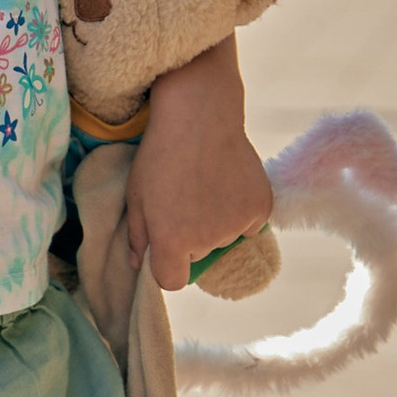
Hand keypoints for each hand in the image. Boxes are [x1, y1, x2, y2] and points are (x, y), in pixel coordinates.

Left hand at [127, 40, 273, 290]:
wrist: (199, 115)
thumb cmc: (160, 153)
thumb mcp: (135, 194)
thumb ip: (137, 235)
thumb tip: (137, 264)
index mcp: (172, 242)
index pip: (172, 280)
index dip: (167, 264)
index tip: (166, 243)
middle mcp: (207, 241)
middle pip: (198, 255)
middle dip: (190, 237)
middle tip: (184, 198)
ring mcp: (236, 225)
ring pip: (224, 239)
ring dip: (216, 223)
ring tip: (206, 185)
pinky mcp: (261, 209)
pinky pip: (248, 224)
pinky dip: (240, 211)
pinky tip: (227, 183)